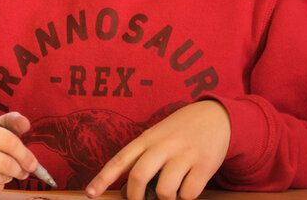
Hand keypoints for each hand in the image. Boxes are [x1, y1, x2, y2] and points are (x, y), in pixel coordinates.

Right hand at [0, 112, 38, 199]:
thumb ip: (5, 124)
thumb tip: (26, 124)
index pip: (8, 141)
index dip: (25, 153)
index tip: (33, 162)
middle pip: (6, 163)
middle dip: (20, 169)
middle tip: (24, 170)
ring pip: (0, 178)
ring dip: (7, 177)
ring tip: (0, 171)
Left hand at [86, 100, 230, 199]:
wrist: (215, 116)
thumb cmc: (179, 131)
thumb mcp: (157, 136)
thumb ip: (143, 158)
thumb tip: (129, 190)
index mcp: (146, 138)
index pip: (120, 160)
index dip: (103, 178)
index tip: (90, 193)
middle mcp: (163, 145)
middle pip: (138, 177)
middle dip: (134, 197)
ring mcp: (184, 155)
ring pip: (164, 191)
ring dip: (164, 199)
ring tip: (169, 192)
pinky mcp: (205, 165)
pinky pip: (188, 194)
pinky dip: (186, 197)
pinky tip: (188, 186)